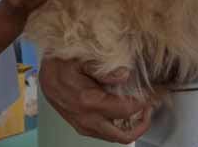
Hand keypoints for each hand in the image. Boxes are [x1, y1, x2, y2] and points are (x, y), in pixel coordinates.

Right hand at [38, 58, 153, 143]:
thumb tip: (125, 75)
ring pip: (115, 137)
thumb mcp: (82, 60)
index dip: (144, 103)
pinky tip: (123, 112)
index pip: (127, 110)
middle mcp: (87, 119)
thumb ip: (103, 69)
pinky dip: (118, 127)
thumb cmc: (62, 64)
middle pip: (124, 135)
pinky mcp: (81, 127)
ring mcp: (84, 126)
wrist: (44, 75)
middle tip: (150, 108)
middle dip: (142, 124)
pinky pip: (105, 134)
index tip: (153, 94)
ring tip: (139, 109)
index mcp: (89, 102)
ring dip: (131, 127)